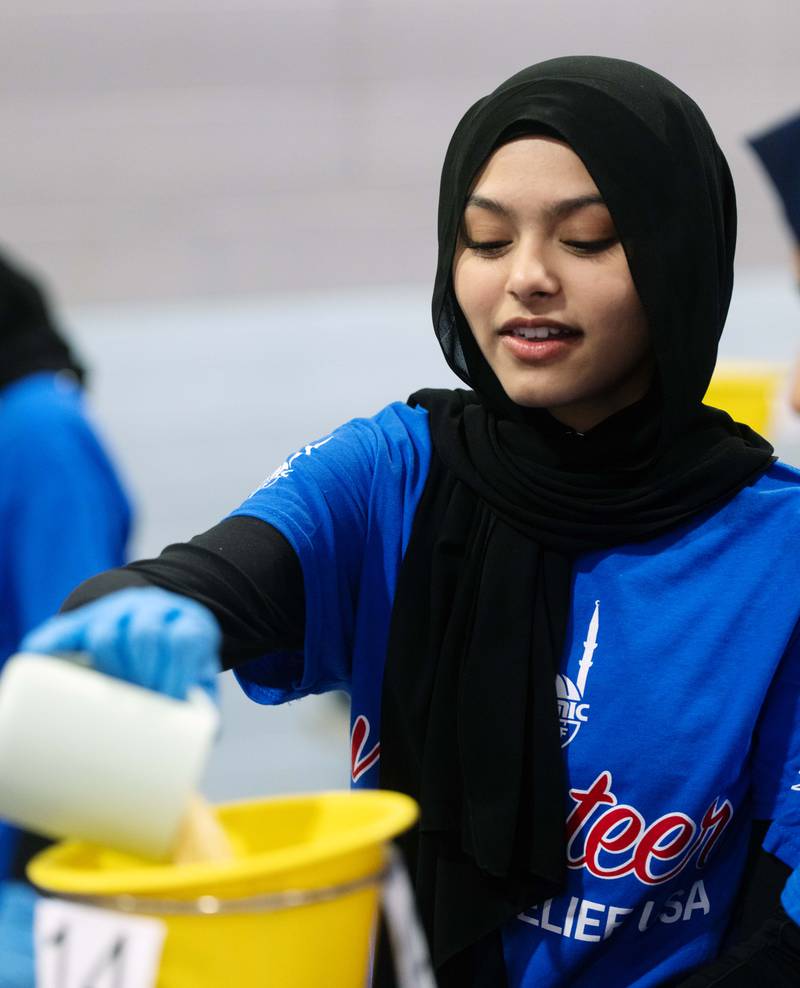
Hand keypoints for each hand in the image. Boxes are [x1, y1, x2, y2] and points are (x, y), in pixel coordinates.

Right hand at [20, 587, 221, 700]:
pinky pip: (64, 629)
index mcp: (186, 621)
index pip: (184, 639)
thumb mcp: (198, 673)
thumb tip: (210, 737)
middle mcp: (154, 608)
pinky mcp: (84, 620)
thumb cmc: (177, 661)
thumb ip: (204, 702)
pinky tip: (38, 656)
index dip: (176, 673)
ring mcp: (118, 610)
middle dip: (141, 671)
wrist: (150, 620)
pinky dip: (49, 643)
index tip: (168, 700)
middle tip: (139, 696)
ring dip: (109, 662)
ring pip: (108, 628)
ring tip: (112, 688)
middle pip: (145, 633)